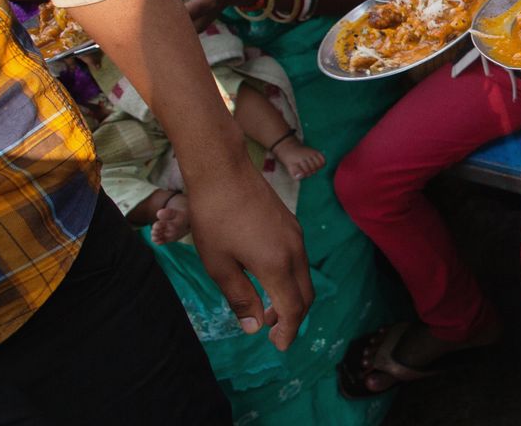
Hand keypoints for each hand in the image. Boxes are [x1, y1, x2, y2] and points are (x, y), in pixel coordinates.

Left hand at [182, 152, 313, 349]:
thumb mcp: (219, 265)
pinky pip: (299, 260)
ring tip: (264, 306)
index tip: (277, 347)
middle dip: (292, 318)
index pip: (292, 309)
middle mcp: (295, 251)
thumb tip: (253, 326)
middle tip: (271, 332)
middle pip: (305, 295)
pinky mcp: (291, 225)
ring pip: (303, 276)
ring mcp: (296, 235)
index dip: (287, 332)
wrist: (224, 173)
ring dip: (290, 297)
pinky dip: (289, 278)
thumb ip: (239, 297)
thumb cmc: (214, 219)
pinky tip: (266, 277)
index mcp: (277, 265)